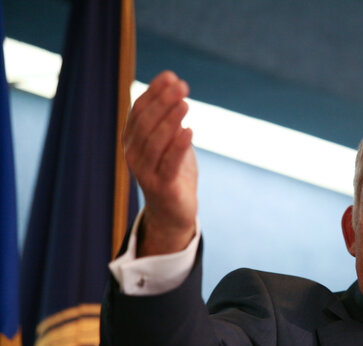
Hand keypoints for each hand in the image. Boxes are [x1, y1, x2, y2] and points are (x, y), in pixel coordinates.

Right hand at [123, 71, 197, 255]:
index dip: (153, 92)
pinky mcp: (162, 187)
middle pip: (146, 124)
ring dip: (170, 120)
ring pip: (155, 142)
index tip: (171, 76)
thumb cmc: (173, 171)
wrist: (174, 211)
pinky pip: (169, 164)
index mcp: (133, 140)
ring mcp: (145, 172)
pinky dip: (178, 146)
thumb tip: (172, 80)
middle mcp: (134, 154)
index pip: (138, 110)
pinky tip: (189, 131)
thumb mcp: (170, 140)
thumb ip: (169, 114)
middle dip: (163, 102)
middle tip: (182, 86)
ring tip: (185, 103)